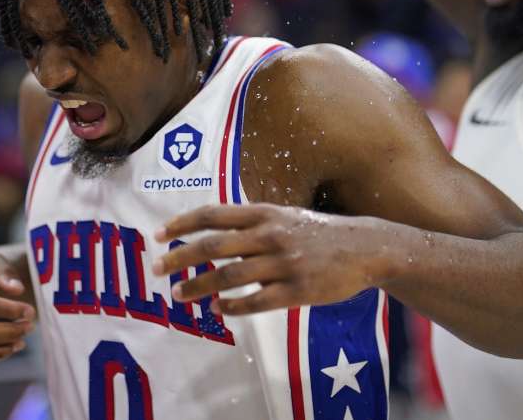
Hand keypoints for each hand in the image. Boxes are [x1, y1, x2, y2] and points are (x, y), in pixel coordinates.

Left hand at [152, 204, 392, 315]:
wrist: (365, 247)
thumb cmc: (317, 233)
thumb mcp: (284, 217)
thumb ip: (251, 224)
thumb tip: (211, 234)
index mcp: (264, 213)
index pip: (213, 214)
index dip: (182, 223)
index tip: (159, 234)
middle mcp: (270, 235)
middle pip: (213, 246)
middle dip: (180, 259)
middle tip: (156, 270)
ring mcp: (283, 263)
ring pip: (229, 277)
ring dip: (199, 287)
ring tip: (179, 296)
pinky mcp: (297, 290)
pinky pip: (255, 302)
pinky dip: (232, 307)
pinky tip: (218, 309)